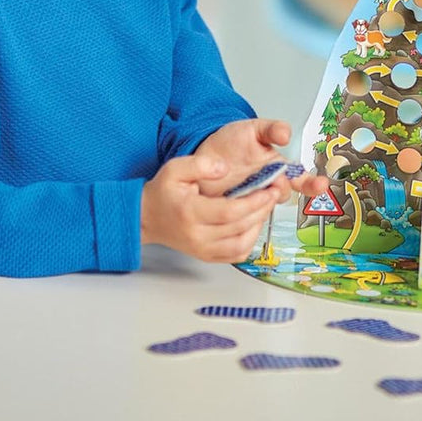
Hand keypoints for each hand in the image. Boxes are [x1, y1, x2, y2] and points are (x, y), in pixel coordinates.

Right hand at [140, 154, 278, 262]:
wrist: (146, 217)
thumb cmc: (163, 192)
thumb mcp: (175, 168)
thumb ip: (200, 164)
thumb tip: (224, 168)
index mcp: (191, 213)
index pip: (230, 212)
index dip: (254, 202)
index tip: (269, 189)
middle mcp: (197, 235)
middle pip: (239, 227)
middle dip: (262, 210)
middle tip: (275, 193)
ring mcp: (202, 249)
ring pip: (241, 244)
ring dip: (259, 226)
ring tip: (266, 206)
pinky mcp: (207, 256)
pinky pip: (236, 254)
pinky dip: (250, 241)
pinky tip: (254, 223)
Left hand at [193, 117, 329, 200]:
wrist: (204, 154)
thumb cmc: (232, 142)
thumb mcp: (253, 129)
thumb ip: (271, 129)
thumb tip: (286, 133)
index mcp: (278, 169)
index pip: (302, 180)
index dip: (313, 184)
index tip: (321, 185)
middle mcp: (268, 188)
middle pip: (282, 195)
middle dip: (280, 189)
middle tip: (273, 181)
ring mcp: (252, 201)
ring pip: (263, 208)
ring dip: (260, 201)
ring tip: (247, 187)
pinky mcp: (234, 211)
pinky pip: (244, 219)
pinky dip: (241, 213)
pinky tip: (233, 201)